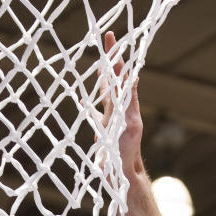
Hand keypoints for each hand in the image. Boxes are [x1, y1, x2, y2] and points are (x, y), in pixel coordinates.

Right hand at [100, 31, 145, 181]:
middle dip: (111, 60)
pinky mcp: (104, 133)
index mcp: (124, 106)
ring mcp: (111, 121)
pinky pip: (95, 115)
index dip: (115, 58)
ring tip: (101, 64)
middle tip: (108, 39)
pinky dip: (89, 107)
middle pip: (114, 80)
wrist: (124, 175)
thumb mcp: (131, 126)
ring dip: (103, 78)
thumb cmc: (128, 155)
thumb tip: (132, 79)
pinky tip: (83, 101)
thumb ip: (129, 102)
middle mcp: (118, 110)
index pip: (119, 77)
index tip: (111, 39)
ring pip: (106, 94)